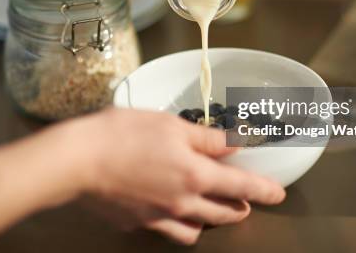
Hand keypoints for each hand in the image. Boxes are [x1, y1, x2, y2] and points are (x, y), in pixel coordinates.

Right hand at [58, 108, 284, 244]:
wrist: (77, 161)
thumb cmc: (123, 134)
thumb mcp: (170, 125)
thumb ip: (207, 138)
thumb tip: (236, 142)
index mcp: (195, 175)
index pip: (241, 186)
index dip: (264, 190)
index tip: (277, 194)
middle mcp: (182, 202)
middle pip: (223, 215)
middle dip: (239, 209)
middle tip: (244, 202)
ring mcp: (159, 217)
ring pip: (196, 230)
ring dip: (209, 221)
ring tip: (207, 208)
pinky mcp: (137, 223)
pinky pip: (166, 230)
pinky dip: (176, 223)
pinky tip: (168, 209)